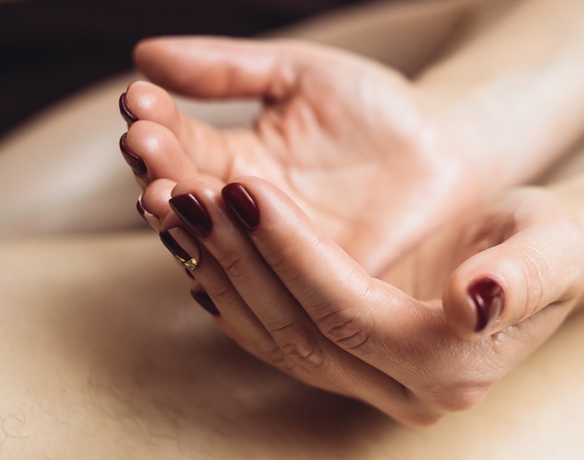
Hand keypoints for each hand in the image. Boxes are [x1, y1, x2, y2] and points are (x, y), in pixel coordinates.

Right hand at [121, 36, 478, 273]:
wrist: (447, 147)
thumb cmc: (377, 107)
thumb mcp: (299, 74)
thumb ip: (229, 68)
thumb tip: (143, 53)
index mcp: (239, 158)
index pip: (180, 144)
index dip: (155, 123)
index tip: (136, 99)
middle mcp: (247, 209)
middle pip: (184, 196)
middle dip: (158, 170)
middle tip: (144, 145)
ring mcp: (278, 249)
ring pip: (215, 240)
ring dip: (185, 216)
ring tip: (165, 187)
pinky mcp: (316, 281)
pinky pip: (269, 277)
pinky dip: (237, 260)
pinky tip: (212, 238)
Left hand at [154, 176, 583, 424]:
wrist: (535, 260)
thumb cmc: (547, 246)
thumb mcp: (553, 249)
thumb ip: (520, 278)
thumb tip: (473, 301)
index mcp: (453, 366)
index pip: (353, 314)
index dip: (296, 255)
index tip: (250, 190)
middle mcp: (409, 391)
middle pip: (302, 333)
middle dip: (243, 261)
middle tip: (191, 191)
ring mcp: (375, 385)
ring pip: (276, 341)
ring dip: (223, 275)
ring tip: (182, 207)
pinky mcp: (350, 366)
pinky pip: (275, 340)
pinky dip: (233, 294)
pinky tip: (200, 247)